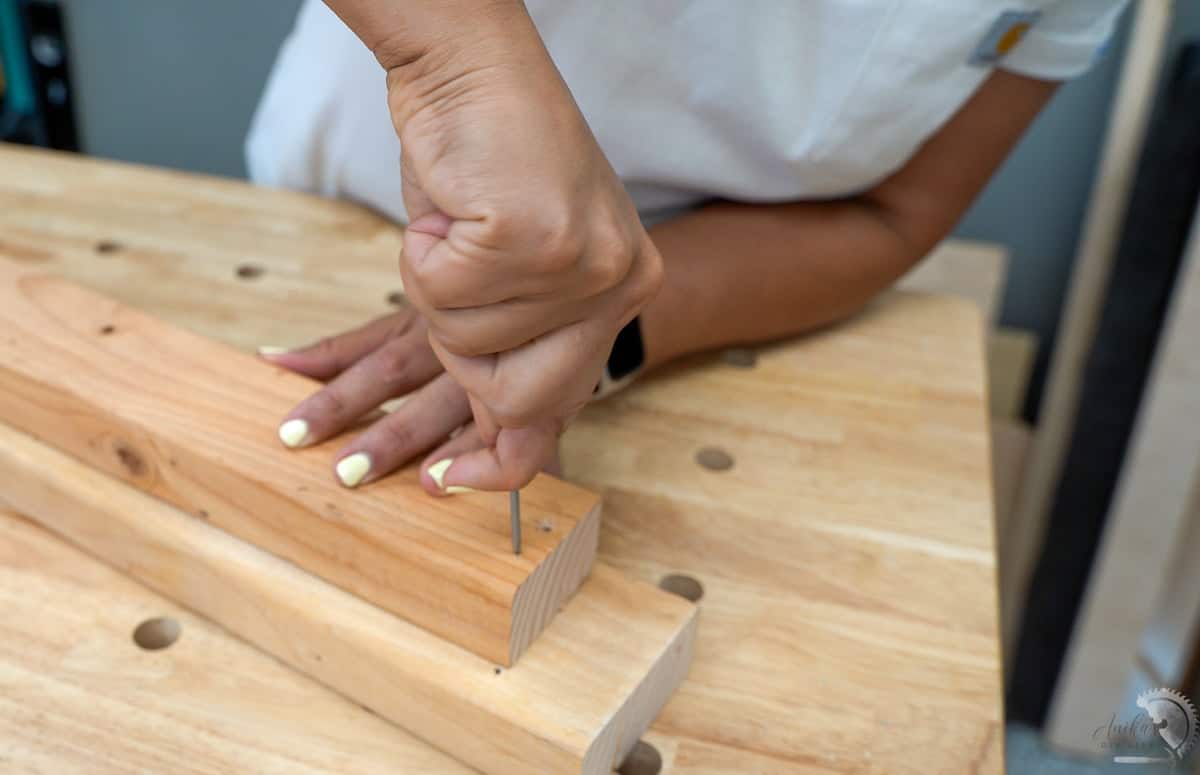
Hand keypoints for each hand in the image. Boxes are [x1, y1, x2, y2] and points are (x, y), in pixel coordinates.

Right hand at [264, 310, 560, 495]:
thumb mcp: (552, 400)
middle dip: (387, 439)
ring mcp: (437, 336)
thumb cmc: (540, 354)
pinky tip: (278, 363)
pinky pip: (361, 337)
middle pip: (426, 406)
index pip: (484, 429)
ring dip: (340, 403)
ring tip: (296, 430)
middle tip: (345, 471)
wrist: (542, 283)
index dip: (462, 457)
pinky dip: (321, 353)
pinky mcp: (410, 317)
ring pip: (388, 371)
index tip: (431, 483)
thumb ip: (536, 448)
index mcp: (504, 390)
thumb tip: (539, 495)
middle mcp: (469, 363)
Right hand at [384, 8, 662, 490]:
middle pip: (512, 393)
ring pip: (464, 340)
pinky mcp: (535, 237)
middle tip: (456, 274)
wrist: (473, 63)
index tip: (449, 482)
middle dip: (460, 344)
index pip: (564, 407)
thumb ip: (521, 344)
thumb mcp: (518, 266)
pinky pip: (438, 291)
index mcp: (623, 291)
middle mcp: (620, 281)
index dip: (505, 456)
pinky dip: (422, 250)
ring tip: (462, 220)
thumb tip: (498, 436)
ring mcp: (582, 262)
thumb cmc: (488, 158)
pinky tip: (452, 203)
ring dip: (435, 284)